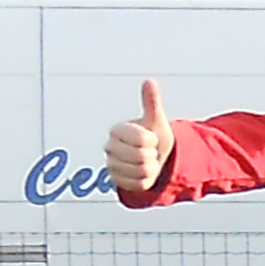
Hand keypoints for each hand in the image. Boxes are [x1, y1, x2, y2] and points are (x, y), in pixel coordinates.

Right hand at [106, 78, 175, 194]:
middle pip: (141, 157)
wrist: (153, 159)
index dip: (152, 141)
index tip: (150, 138)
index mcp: (117, 130)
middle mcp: (109, 147)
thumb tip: (149, 81)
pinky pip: (139, 184)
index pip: (141, 139)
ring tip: (146, 161)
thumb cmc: (153, 136)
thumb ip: (151, 102)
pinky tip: (143, 173)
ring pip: (141, 171)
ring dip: (151, 168)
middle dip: (152, 155)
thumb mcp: (155, 120)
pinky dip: (147, 180)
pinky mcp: (115, 181)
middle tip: (149, 151)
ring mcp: (110, 164)